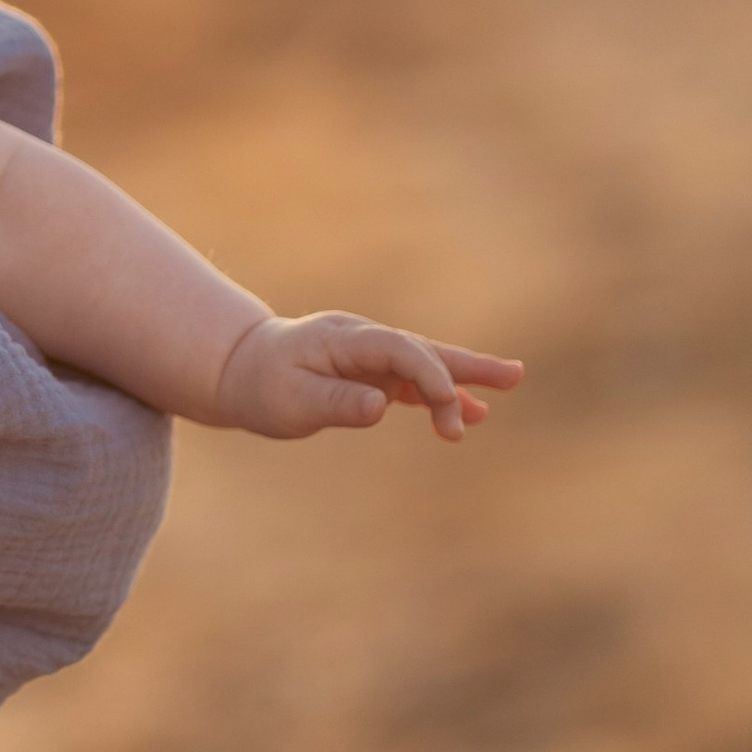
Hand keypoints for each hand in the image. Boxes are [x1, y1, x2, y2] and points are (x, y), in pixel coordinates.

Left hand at [211, 312, 521, 442]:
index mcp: (341, 339)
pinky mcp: (372, 372)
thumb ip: (335, 403)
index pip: (397, 348)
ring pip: (424, 362)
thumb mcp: (290, 402)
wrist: (240, 371)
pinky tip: (474, 412)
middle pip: (420, 349)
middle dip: (464, 366)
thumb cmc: (262, 387)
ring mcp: (369, 354)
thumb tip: (379, 406)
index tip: (447, 409)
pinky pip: (414, 381)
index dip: (428, 374)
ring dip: (464, 376)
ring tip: (510, 381)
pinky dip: (442, 394)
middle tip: (511, 376)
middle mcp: (361, 340)